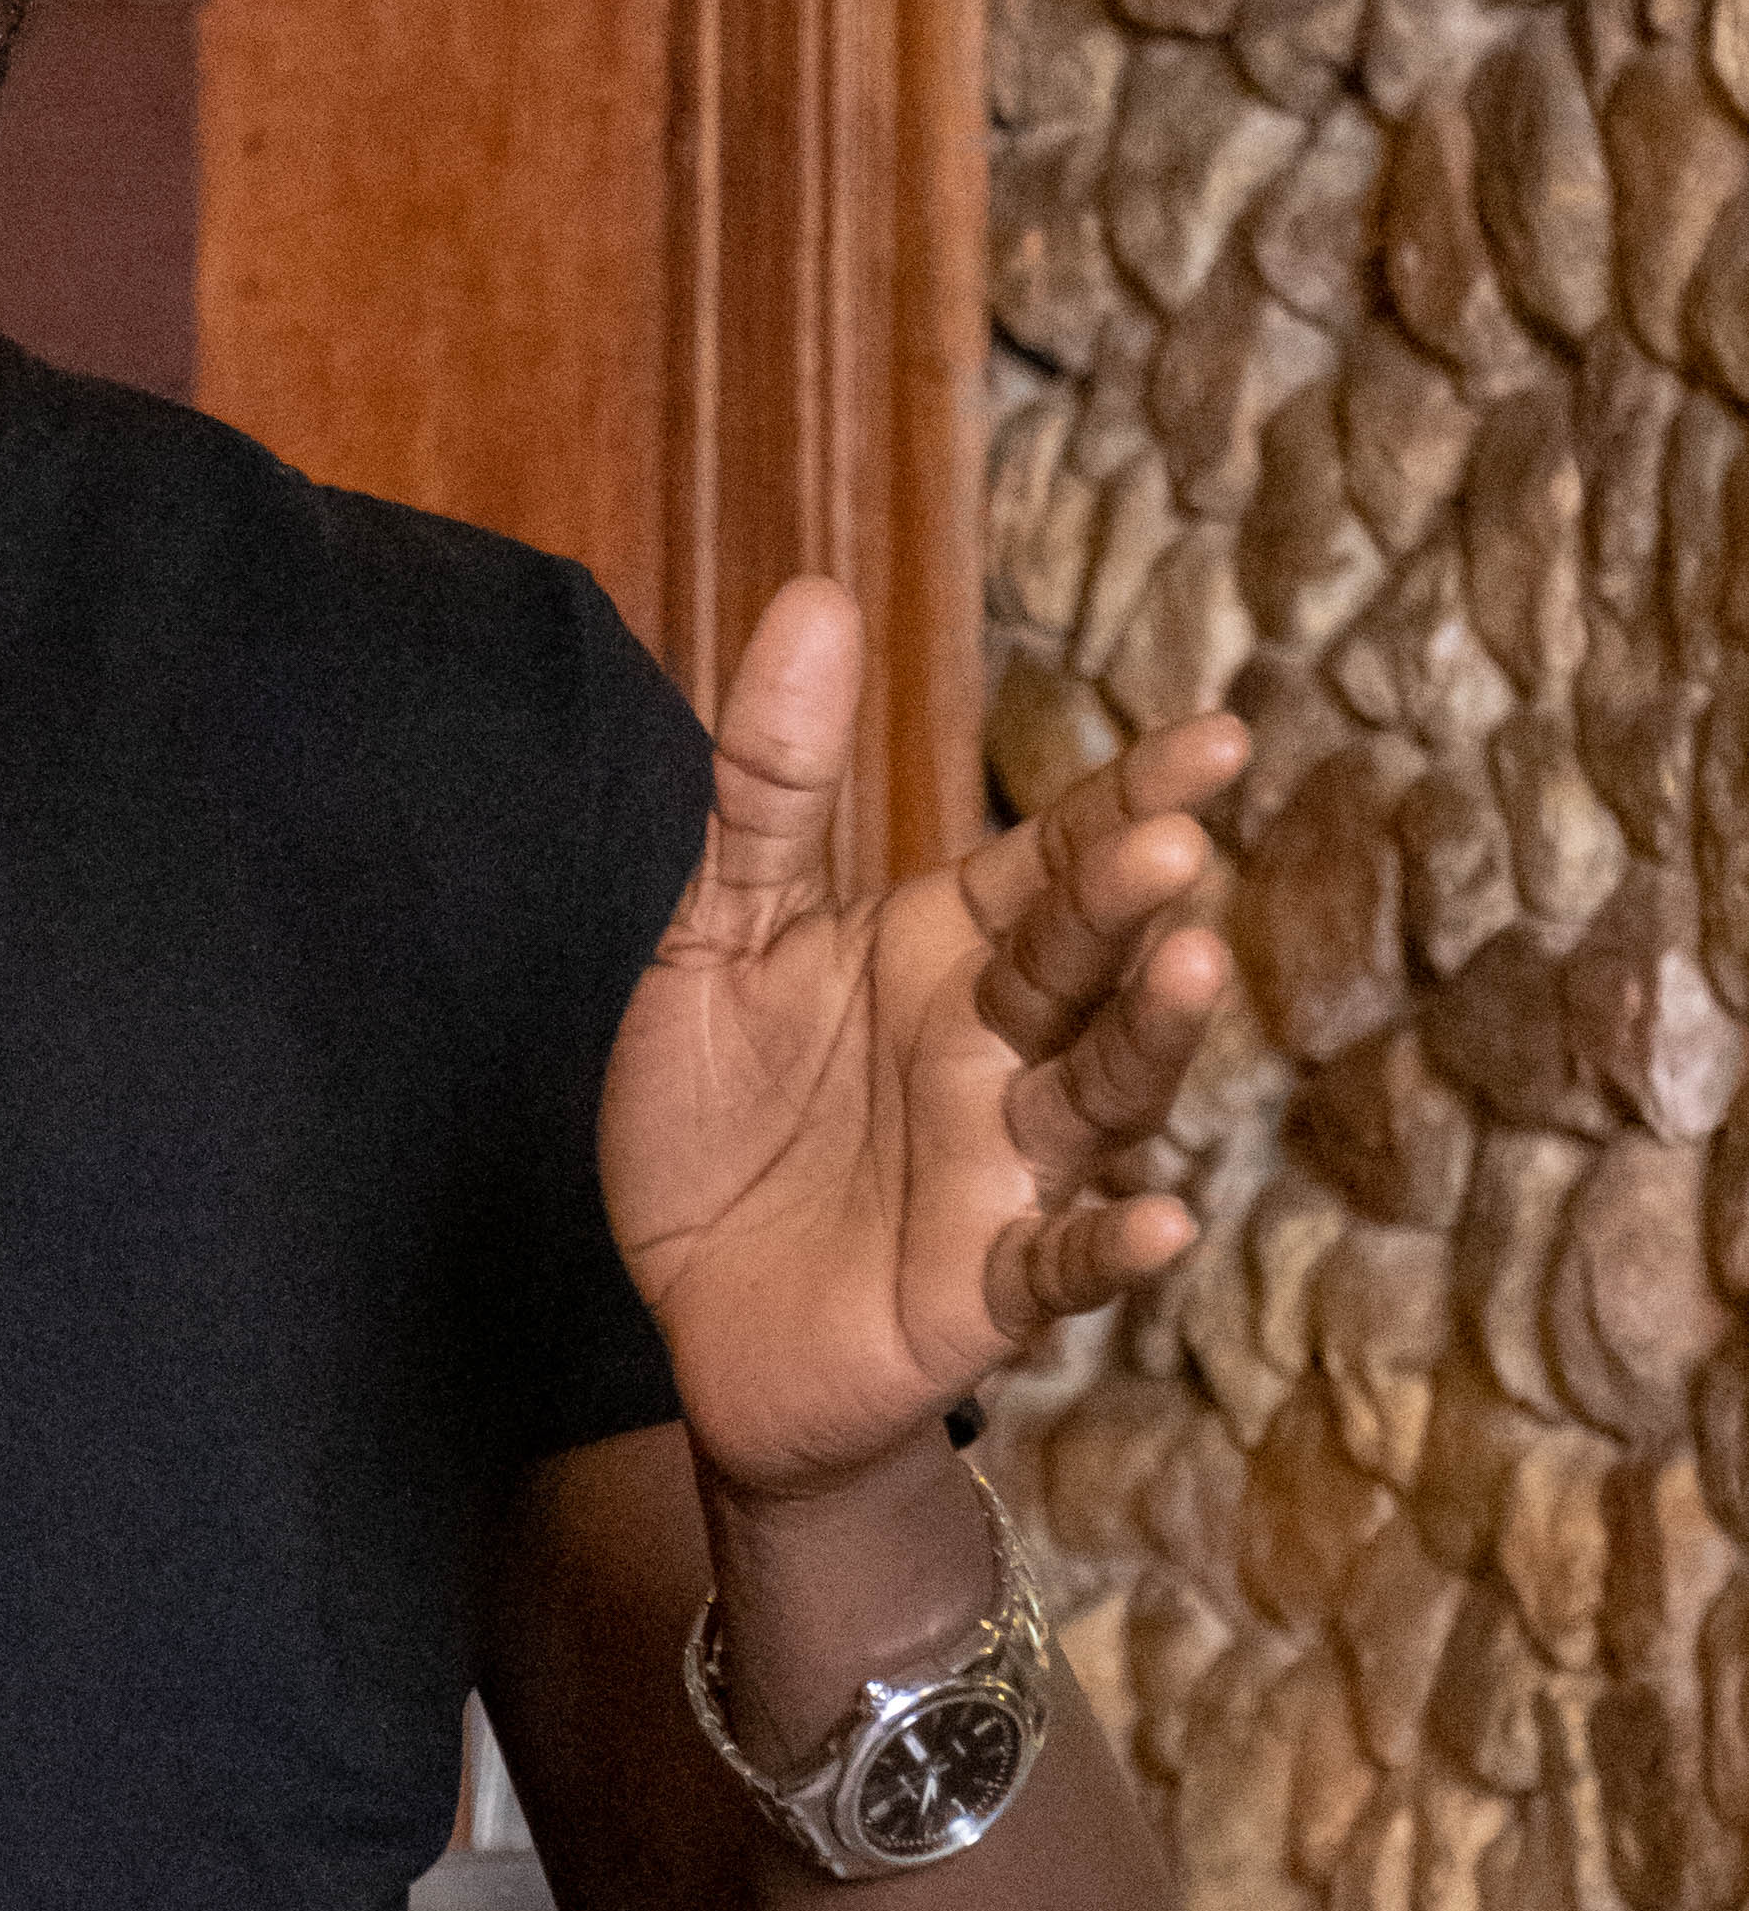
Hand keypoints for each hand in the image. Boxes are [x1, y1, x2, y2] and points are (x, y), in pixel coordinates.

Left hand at [599, 578, 1239, 1502]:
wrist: (695, 1315)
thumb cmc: (733, 1124)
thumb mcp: (725, 939)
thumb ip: (771, 788)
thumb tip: (812, 595)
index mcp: (946, 955)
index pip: (1055, 859)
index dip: (1128, 799)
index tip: (1214, 737)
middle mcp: (996, 1051)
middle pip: (1080, 962)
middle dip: (1124, 906)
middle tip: (1169, 845)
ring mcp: (1000, 1171)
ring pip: (1098, 1095)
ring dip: (1149, 1040)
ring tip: (1197, 970)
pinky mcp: (976, 1288)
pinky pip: (1060, 1265)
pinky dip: (1111, 1247)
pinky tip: (1157, 1222)